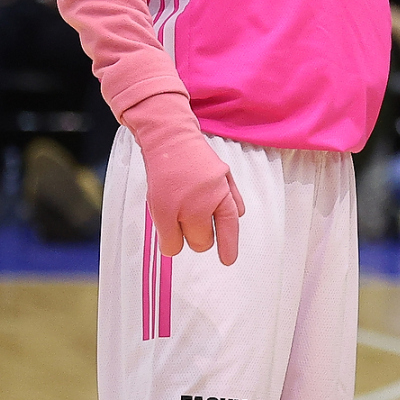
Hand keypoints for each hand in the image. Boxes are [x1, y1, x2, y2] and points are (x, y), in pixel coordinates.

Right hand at [144, 133, 244, 264]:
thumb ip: (232, 196)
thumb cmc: (193, 156)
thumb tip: (238, 215)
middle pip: (204, 242)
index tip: (228, 260)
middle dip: (200, 236)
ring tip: (178, 215)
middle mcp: (203, 203)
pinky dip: (168, 240)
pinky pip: (168, 244)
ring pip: (186, 245)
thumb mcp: (222, 173)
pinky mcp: (161, 211)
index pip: (229, 226)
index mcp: (221, 193)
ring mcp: (181, 208)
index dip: (228, 246)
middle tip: (192, 219)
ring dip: (183, 236)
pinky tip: (167, 223)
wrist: (168, 139)